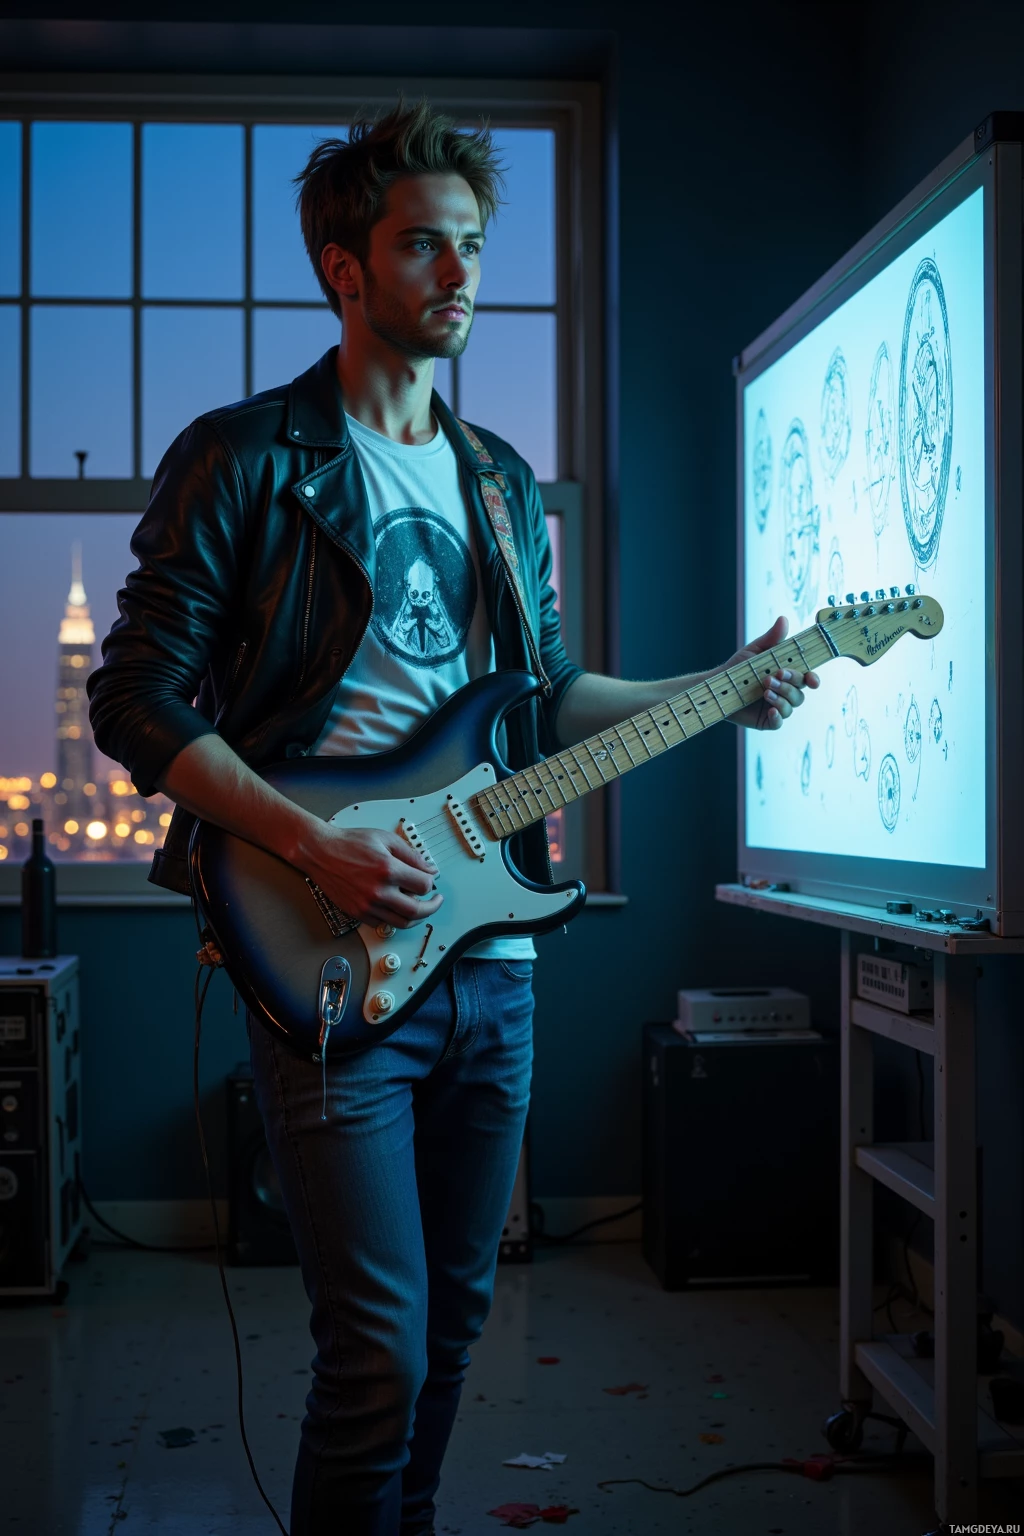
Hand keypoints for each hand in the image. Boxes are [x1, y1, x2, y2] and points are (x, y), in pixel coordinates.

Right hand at [303, 825, 443, 927]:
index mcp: (388, 869)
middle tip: (435, 902)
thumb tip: (429, 869)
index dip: (431, 882)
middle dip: (432, 907)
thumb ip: (411, 855)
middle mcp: (378, 891)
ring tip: (419, 908)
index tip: (430, 880)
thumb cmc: (349, 843)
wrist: (319, 852)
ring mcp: (366, 905)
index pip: (424, 885)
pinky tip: (394, 907)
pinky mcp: (357, 912)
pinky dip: (393, 918)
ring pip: (401, 922)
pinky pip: (382, 923)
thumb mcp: (385, 839)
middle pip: (416, 910)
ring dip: (415, 917)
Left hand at [726, 615, 819, 729]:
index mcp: (787, 675)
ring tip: (765, 690)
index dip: (812, 679)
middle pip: (800, 691)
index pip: (807, 678)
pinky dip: (778, 717)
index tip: (812, 679)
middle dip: (789, 683)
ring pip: (791, 706)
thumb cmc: (738, 668)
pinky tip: (770, 710)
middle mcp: (785, 692)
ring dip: (781, 697)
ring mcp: (777, 706)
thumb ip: (771, 638)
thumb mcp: (754, 651)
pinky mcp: (766, 720)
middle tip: (774, 676)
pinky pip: (779, 722)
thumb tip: (784, 619)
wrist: (718, 687)